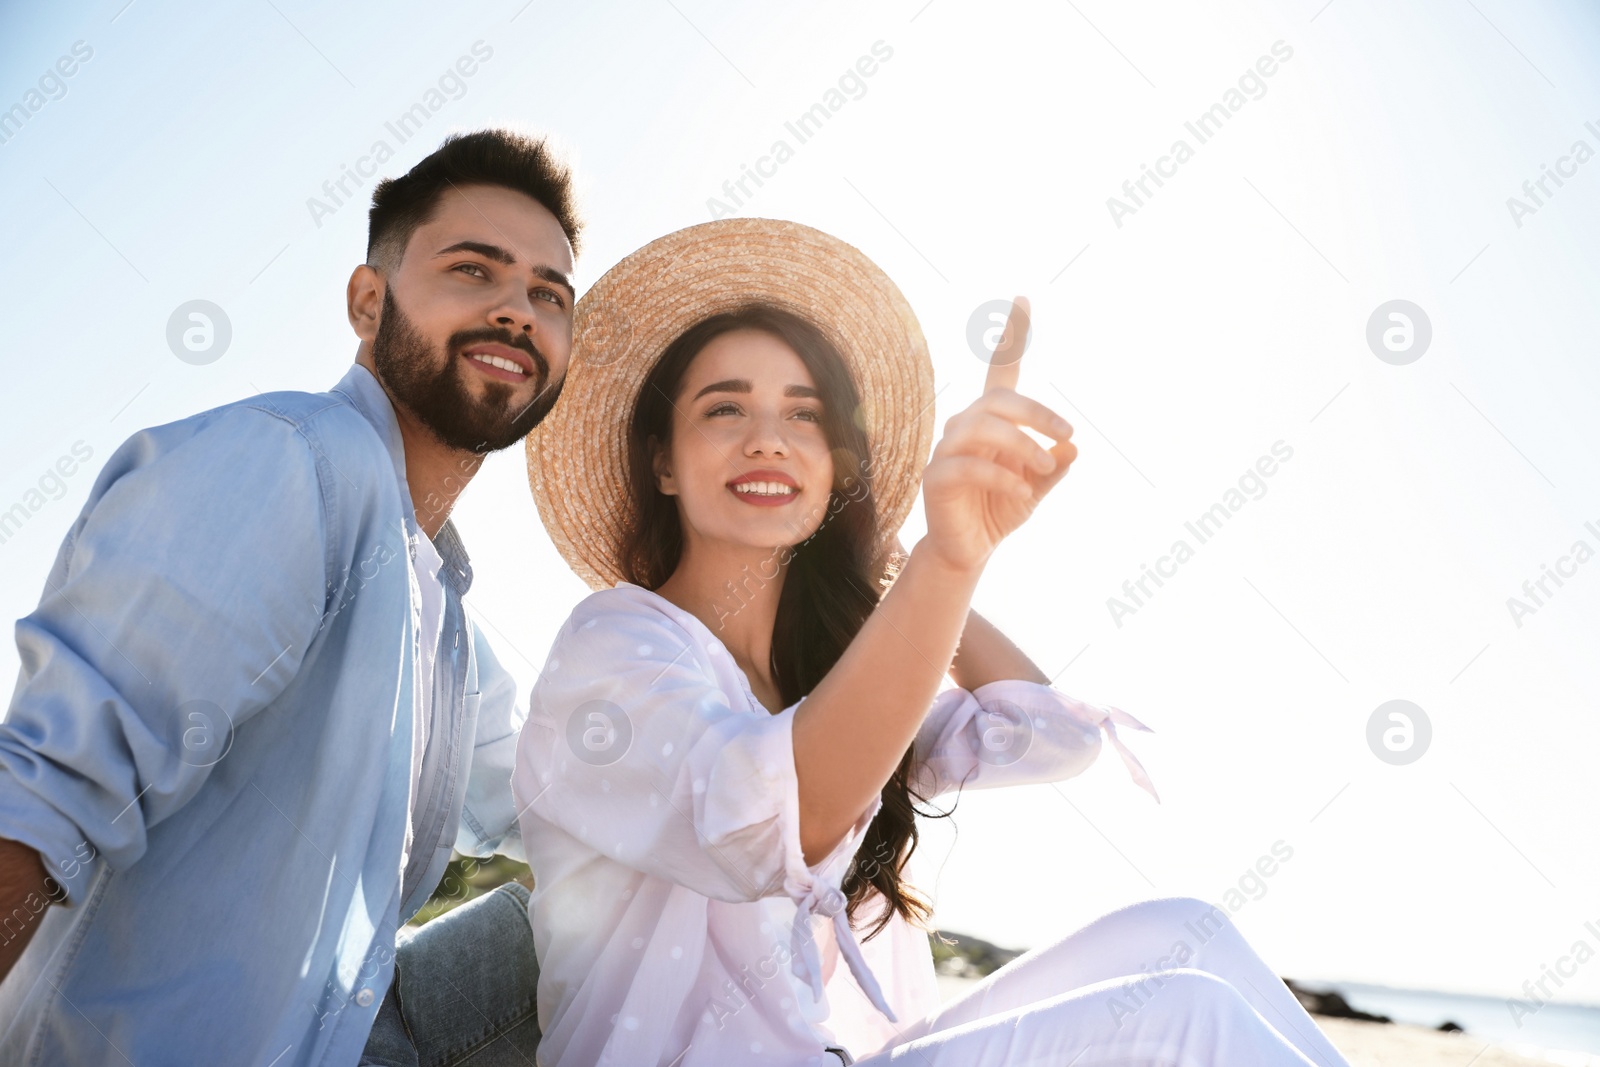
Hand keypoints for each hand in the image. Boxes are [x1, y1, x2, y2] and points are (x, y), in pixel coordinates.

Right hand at [918, 297, 1075, 573]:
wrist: (968, 551)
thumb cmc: (1000, 511)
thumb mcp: (1037, 488)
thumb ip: (1053, 468)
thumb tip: (1073, 449)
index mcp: (992, 422)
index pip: (1001, 370)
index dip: (1012, 335)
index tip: (1024, 297)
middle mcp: (965, 427)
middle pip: (1000, 401)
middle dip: (1038, 414)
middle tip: (1068, 435)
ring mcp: (946, 450)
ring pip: (984, 429)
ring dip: (1021, 445)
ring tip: (1042, 468)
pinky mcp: (936, 477)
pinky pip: (968, 464)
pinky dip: (1001, 476)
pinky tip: (1022, 493)